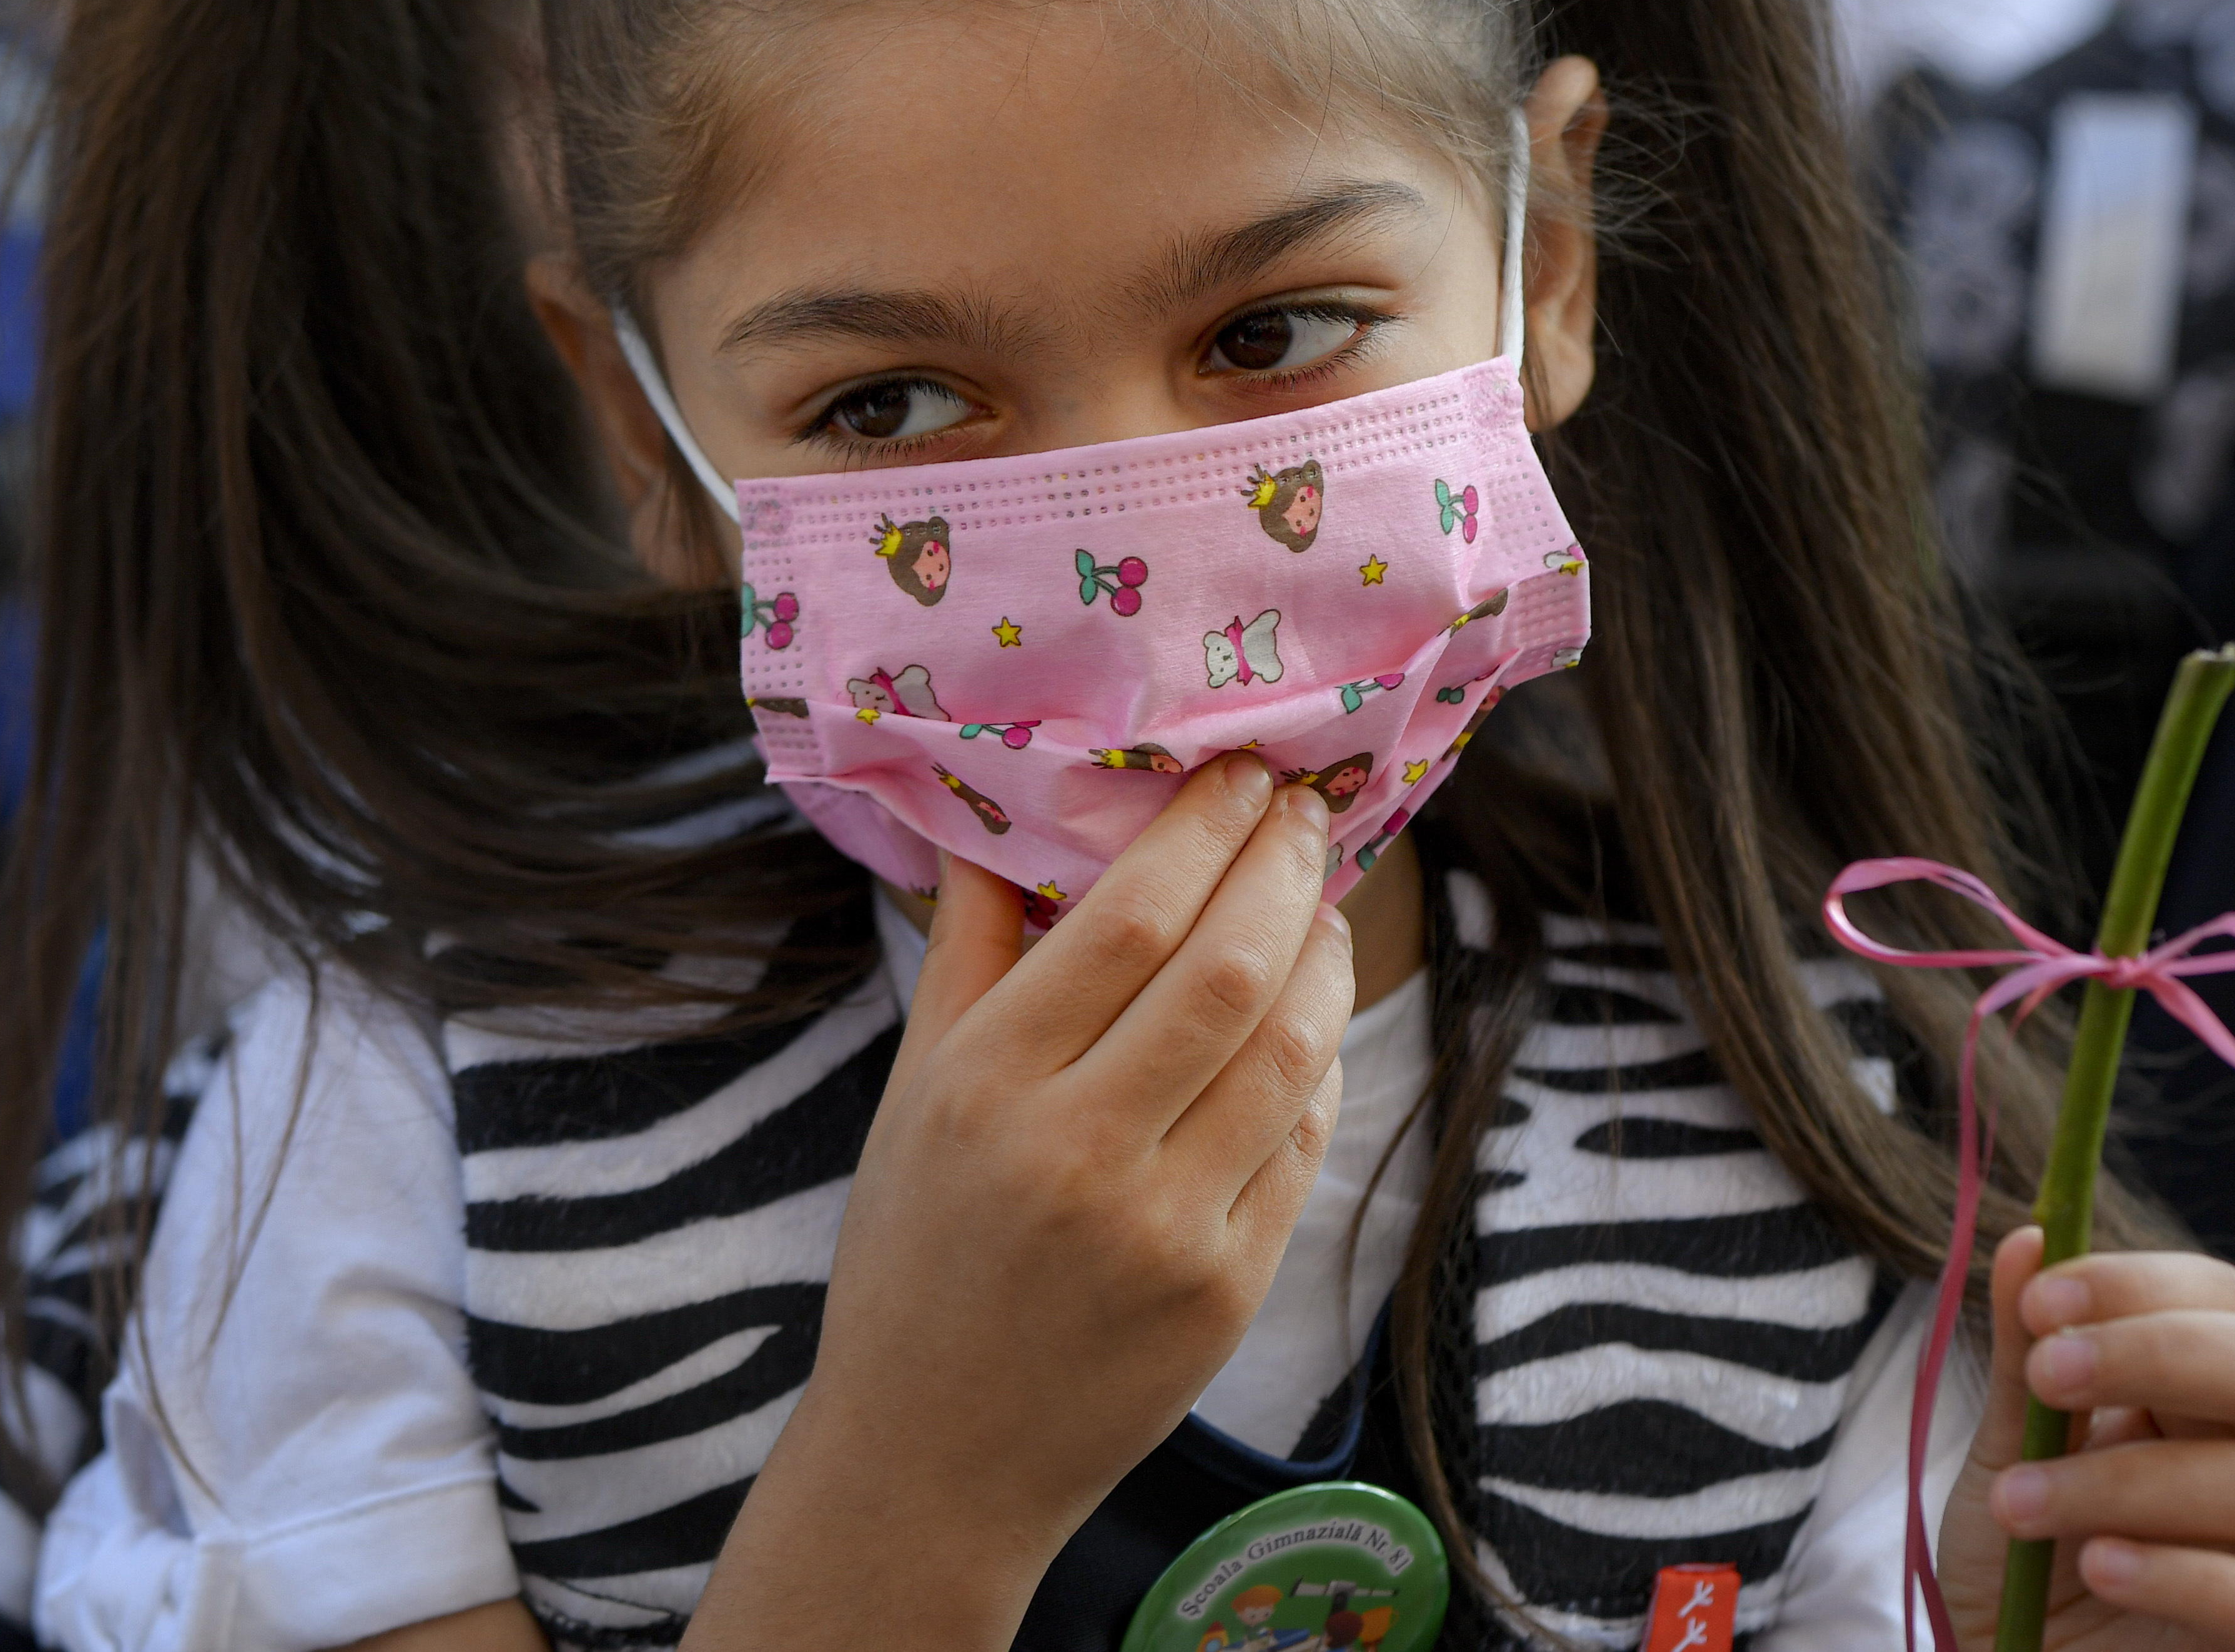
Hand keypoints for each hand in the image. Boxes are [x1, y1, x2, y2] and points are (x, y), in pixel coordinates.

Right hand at [689, 755, 1353, 1650]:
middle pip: (1226, 969)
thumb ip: (965, 949)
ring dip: (1323, 956)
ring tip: (1321, 900)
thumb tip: (1004, 812)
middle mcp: (1078, 1152)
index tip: (1238, 773)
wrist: (936, 1460)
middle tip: (1303, 808)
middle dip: (1282, 868)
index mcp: (985, 1087)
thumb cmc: (915, 1255)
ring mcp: (1165, 1228)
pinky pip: (1303, 1143)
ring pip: (1288, 1051)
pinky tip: (1311, 1016)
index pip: (1129, 919)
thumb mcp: (911, 1094)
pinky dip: (1321, 1061)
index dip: (1203, 832)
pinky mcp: (1227, 1289)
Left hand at [1933, 1226, 2234, 1651]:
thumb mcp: (2012, 1459)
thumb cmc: (2037, 1568)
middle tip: (2047, 1370)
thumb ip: (2027, 1361)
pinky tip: (2097, 1568)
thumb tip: (2030, 1239)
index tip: (2039, 1299)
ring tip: (2020, 1503)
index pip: (2229, 1301)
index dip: (2140, 1286)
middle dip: (2161, 1352)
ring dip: (2128, 1483)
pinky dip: (2180, 1576)